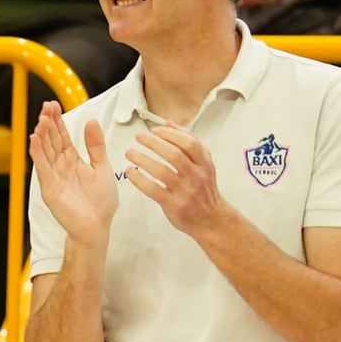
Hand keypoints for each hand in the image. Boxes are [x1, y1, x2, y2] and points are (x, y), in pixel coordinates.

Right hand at [28, 101, 115, 246]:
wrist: (97, 226)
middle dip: (49, 123)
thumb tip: (91, 121)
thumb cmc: (100, 201)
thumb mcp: (102, 167)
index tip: (54, 104)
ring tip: (42, 119)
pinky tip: (35, 139)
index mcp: (73, 160)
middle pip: (51, 140)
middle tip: (46, 107)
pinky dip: (37, 153)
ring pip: (45, 151)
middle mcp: (61, 166)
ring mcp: (54, 176)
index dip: (58, 120)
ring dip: (42, 135)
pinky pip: (42, 167)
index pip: (62, 136)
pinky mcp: (50, 187)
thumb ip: (95, 145)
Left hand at [121, 123, 229, 237]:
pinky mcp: (173, 204)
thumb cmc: (203, 188)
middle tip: (139, 137)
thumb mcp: (203, 163)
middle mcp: (196, 176)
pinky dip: (139, 179)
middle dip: (153, 142)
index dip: (169, 133)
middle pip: (173, 154)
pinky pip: (152, 189)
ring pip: (161, 171)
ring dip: (142, 159)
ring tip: (129, 152)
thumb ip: (188, 141)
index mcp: (205, 163)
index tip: (154, 130)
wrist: (211, 219)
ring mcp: (185, 191)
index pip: (188, 142)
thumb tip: (169, 123)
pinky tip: (130, 172)